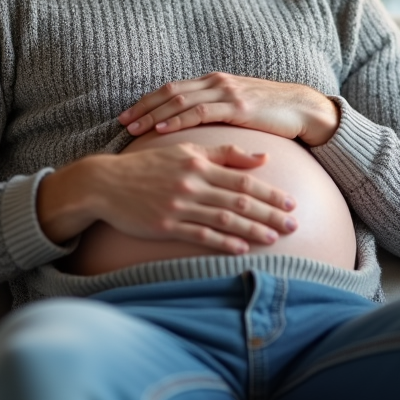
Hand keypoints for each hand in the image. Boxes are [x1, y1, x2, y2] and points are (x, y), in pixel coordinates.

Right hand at [81, 142, 297, 254]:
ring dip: (252, 230)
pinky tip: (241, 249)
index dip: (269, 192)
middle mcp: (192, 183)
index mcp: (199, 162)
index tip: (291, 202)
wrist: (105, 183)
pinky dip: (223, 242)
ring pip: (224, 219)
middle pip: (239, 200)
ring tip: (274, 238)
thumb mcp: (186, 150)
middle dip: (270, 213)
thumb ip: (225, 153)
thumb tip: (263, 157)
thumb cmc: (148, 166)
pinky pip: (200, 235)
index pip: (243, 179)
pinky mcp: (166, 225)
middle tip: (293, 224)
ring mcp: (179, 205)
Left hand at [118, 73, 339, 146]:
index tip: (126, 116)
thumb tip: (191, 127)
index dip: (147, 102)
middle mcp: (215, 83)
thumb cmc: (269, 113)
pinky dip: (179, 119)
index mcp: (212, 82)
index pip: (171, 89)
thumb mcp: (236, 108)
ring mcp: (226, 92)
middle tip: (120, 123)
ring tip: (135, 128)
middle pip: (169, 92)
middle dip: (143, 108)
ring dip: (154, 114)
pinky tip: (164, 129)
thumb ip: (214, 112)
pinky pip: (201, 112)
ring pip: (180, 100)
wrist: (301, 108)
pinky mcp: (237, 106)